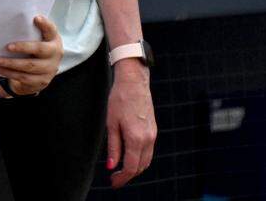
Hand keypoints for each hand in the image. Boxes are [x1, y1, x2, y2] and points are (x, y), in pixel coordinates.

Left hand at [0, 14, 62, 94]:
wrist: (39, 74)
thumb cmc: (34, 51)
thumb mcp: (36, 40)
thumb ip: (30, 31)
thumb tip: (11, 22)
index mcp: (54, 40)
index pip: (51, 30)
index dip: (45, 24)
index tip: (36, 18)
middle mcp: (55, 54)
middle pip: (40, 49)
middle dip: (23, 47)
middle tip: (7, 46)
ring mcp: (50, 69)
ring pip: (30, 66)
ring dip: (12, 63)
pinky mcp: (42, 81)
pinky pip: (25, 78)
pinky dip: (11, 74)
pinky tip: (2, 70)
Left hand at [105, 59, 156, 187]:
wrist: (134, 82)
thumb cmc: (120, 99)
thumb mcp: (112, 124)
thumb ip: (113, 147)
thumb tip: (111, 166)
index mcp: (136, 138)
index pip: (131, 167)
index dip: (122, 178)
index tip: (113, 182)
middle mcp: (148, 139)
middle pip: (140, 167)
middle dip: (128, 176)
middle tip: (115, 179)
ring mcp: (153, 135)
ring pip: (146, 161)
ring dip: (135, 168)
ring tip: (121, 170)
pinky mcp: (153, 130)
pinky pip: (149, 151)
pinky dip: (140, 159)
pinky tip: (130, 157)